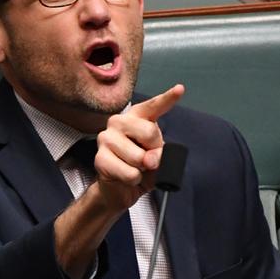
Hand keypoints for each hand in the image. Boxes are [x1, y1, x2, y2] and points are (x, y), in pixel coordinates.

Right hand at [94, 84, 184, 210]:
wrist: (119, 189)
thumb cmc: (140, 169)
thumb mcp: (158, 159)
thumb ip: (160, 154)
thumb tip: (149, 160)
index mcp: (136, 117)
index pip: (153, 106)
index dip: (167, 98)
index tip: (180, 89)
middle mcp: (119, 122)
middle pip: (149, 132)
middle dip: (154, 151)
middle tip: (146, 160)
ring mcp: (106, 138)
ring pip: (138, 156)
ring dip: (142, 169)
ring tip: (133, 168)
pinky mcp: (100, 158)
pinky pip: (129, 172)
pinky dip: (133, 180)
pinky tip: (126, 177)